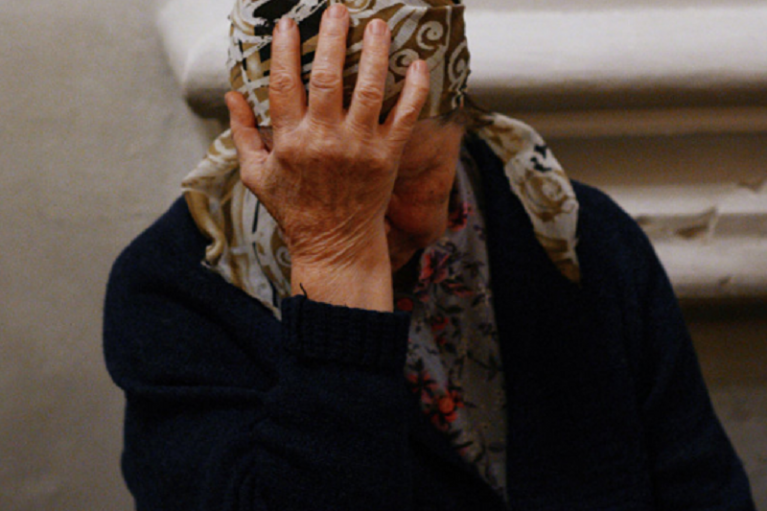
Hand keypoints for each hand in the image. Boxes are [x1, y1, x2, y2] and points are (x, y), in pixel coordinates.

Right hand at [226, 4, 429, 310]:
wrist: (335, 244)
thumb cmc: (295, 210)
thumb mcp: (257, 176)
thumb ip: (244, 133)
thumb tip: (231, 94)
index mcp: (290, 140)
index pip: (284, 84)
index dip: (285, 50)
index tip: (289, 23)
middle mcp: (324, 139)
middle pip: (326, 77)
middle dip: (332, 36)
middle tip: (337, 8)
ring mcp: (359, 147)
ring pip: (367, 89)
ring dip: (373, 52)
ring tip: (377, 24)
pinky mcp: (387, 156)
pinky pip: (404, 116)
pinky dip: (413, 90)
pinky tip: (417, 64)